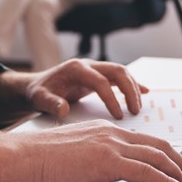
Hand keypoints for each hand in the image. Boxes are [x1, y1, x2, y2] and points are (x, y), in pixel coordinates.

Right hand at [8, 120, 181, 181]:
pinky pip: (148, 171)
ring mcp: (110, 145)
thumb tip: (101, 172)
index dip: (167, 155)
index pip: (145, 141)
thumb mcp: (73, 157)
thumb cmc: (37, 162)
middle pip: (160, 145)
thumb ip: (92, 160)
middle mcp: (111, 133)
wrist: (19, 159)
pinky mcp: (107, 161)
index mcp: (104, 130)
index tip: (178, 169)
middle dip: (181, 164)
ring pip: (159, 156)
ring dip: (181, 174)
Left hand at [25, 58, 148, 118]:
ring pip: (121, 72)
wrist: (36, 86)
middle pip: (117, 71)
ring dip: (133, 88)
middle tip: (135, 111)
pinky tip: (144, 92)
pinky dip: (132, 84)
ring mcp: (94, 68)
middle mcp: (88, 65)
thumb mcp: (39, 99)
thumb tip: (63, 109)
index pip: (100, 81)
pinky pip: (119, 77)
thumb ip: (50, 104)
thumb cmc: (38, 93)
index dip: (111, 98)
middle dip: (130, 90)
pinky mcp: (98, 75)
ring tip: (138, 108)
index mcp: (76, 69)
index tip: (118, 116)